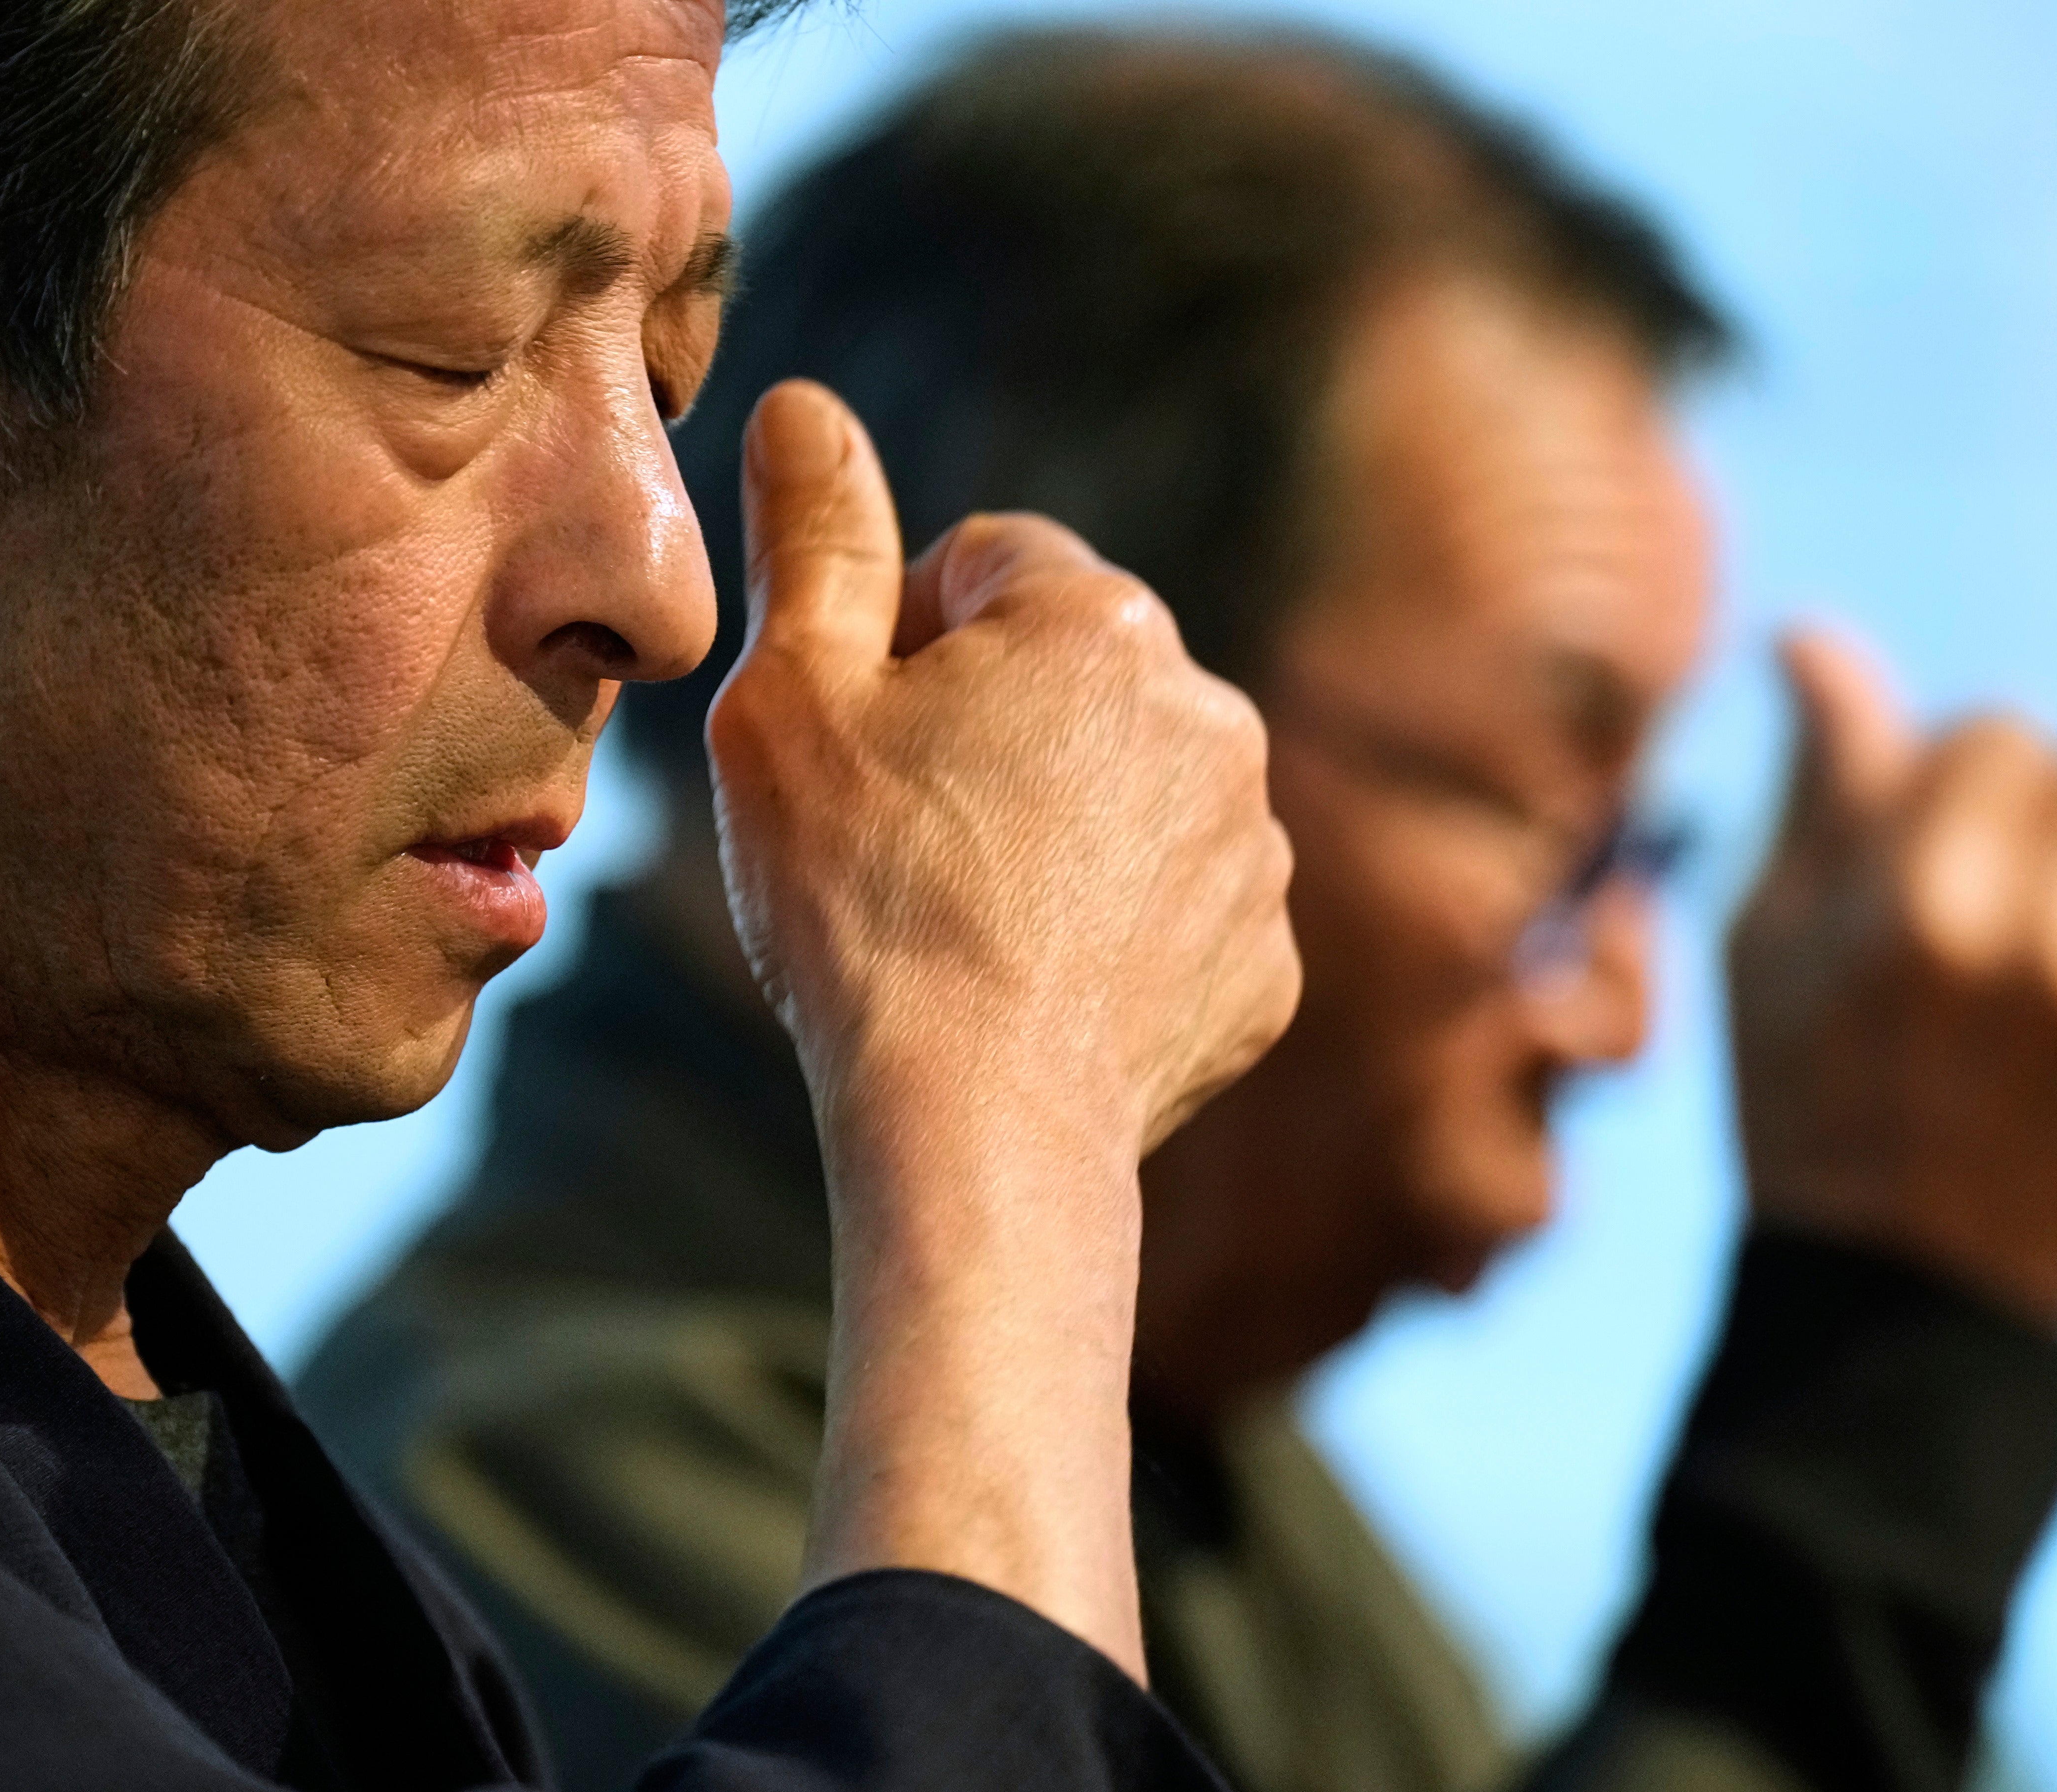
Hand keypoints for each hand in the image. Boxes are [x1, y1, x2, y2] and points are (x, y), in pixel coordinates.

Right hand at [710, 381, 1298, 1162]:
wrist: (978, 1122)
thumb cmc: (865, 898)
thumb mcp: (790, 694)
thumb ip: (811, 538)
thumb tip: (804, 405)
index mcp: (1098, 622)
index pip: (984, 564)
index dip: (899, 641)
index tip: (861, 737)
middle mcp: (1212, 712)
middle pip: (1070, 678)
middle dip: (991, 731)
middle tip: (904, 837)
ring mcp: (1255, 848)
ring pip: (1131, 796)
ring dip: (1058, 829)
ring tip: (970, 921)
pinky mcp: (1266, 968)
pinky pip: (1178, 913)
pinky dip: (1114, 937)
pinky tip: (1035, 988)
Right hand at [1730, 627, 2056, 1329]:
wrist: (1909, 1297)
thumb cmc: (1807, 1101)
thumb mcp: (1767, 942)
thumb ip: (1816, 787)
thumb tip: (1816, 636)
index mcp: (1921, 912)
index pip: (1996, 731)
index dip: (1953, 782)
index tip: (1925, 853)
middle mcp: (2049, 948)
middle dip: (2049, 813)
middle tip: (2000, 900)